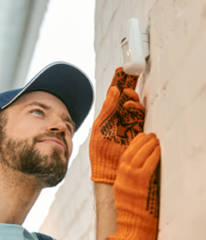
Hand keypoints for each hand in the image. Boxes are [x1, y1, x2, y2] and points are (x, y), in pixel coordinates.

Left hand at [90, 67, 144, 183]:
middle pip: (125, 98)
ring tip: (127, 97)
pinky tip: (129, 106)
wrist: (109, 169)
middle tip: (129, 76)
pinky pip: (139, 115)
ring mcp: (128, 125)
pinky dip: (136, 108)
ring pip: (133, 105)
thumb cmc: (100, 151)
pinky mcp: (137, 131)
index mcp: (107, 118)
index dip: (117, 84)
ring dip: (131, 98)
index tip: (120, 71)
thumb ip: (107, 109)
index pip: (113, 97)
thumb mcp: (100, 127)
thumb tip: (115, 89)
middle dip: (128, 86)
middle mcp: (118, 120)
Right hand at [108, 133, 160, 239]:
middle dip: (139, 141)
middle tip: (149, 134)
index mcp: (118, 183)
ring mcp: (129, 183)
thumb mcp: (129, 198)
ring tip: (155, 138)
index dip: (132, 146)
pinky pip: (147, 165)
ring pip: (137, 156)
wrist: (132, 232)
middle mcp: (121, 180)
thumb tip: (144, 172)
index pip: (124, 159)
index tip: (140, 138)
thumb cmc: (134, 218)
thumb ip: (133, 184)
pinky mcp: (140, 186)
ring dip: (147, 145)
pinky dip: (153, 155)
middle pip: (129, 154)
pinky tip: (158, 149)